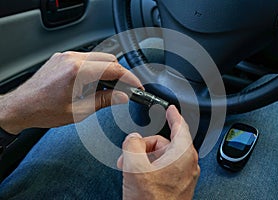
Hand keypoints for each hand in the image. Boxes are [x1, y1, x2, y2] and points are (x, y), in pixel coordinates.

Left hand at [0, 51, 141, 133]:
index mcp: (77, 71)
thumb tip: (122, 97)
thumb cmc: (43, 110)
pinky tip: (93, 84)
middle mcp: (72, 58)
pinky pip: (87, 59)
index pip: (114, 69)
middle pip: (109, 59)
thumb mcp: (79, 111)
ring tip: (107, 90)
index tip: (137, 86)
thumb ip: (104, 101)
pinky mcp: (62, 58)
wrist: (21, 106)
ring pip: (99, 57)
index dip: (130, 78)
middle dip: (120, 74)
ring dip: (107, 71)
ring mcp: (66, 56)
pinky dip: (96, 69)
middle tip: (124, 90)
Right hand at [117, 105, 199, 199]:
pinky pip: (162, 169)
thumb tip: (133, 138)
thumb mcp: (134, 165)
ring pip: (161, 157)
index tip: (171, 109)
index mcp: (182, 154)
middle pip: (164, 143)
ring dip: (143, 158)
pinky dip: (148, 168)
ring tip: (128, 168)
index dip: (173, 115)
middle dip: (143, 146)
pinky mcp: (176, 186)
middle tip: (128, 153)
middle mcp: (186, 164)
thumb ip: (132, 143)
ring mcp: (182, 176)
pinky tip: (136, 176)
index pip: (180, 126)